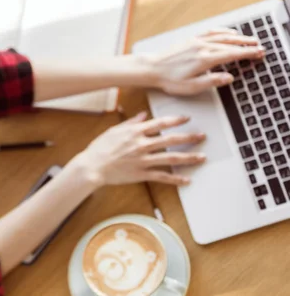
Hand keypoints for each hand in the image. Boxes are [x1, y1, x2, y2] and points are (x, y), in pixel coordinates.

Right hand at [69, 112, 205, 185]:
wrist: (92, 166)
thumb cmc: (99, 148)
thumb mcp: (114, 130)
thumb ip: (131, 122)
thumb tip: (144, 115)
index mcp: (136, 132)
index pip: (161, 123)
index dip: (176, 120)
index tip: (186, 119)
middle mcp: (142, 144)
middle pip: (171, 140)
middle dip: (189, 137)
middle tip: (202, 136)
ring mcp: (143, 160)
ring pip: (171, 158)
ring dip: (189, 157)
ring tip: (201, 157)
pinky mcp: (142, 174)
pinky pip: (162, 176)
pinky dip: (176, 179)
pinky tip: (187, 180)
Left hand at [147, 29, 264, 95]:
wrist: (152, 68)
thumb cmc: (169, 80)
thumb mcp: (191, 87)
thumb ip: (211, 82)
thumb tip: (229, 77)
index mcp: (204, 59)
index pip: (232, 54)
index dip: (247, 53)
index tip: (259, 53)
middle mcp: (202, 47)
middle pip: (230, 43)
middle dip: (247, 44)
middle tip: (259, 46)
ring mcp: (196, 41)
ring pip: (222, 36)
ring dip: (238, 37)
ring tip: (249, 39)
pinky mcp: (190, 39)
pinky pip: (211, 32)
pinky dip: (223, 31)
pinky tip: (229, 33)